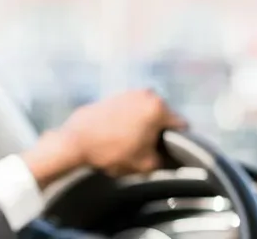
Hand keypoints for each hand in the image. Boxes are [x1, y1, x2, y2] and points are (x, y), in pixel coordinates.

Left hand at [21, 90, 186, 188]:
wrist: (74, 142)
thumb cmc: (110, 152)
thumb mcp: (145, 164)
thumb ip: (164, 160)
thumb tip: (168, 158)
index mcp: (158, 107)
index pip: (182, 126)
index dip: (180, 142)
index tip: (171, 152)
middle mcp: (145, 94)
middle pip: (163, 117)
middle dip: (158, 132)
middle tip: (148, 150)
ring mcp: (128, 92)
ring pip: (145, 113)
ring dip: (143, 126)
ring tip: (130, 144)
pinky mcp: (113, 96)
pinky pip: (129, 110)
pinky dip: (129, 122)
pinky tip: (118, 136)